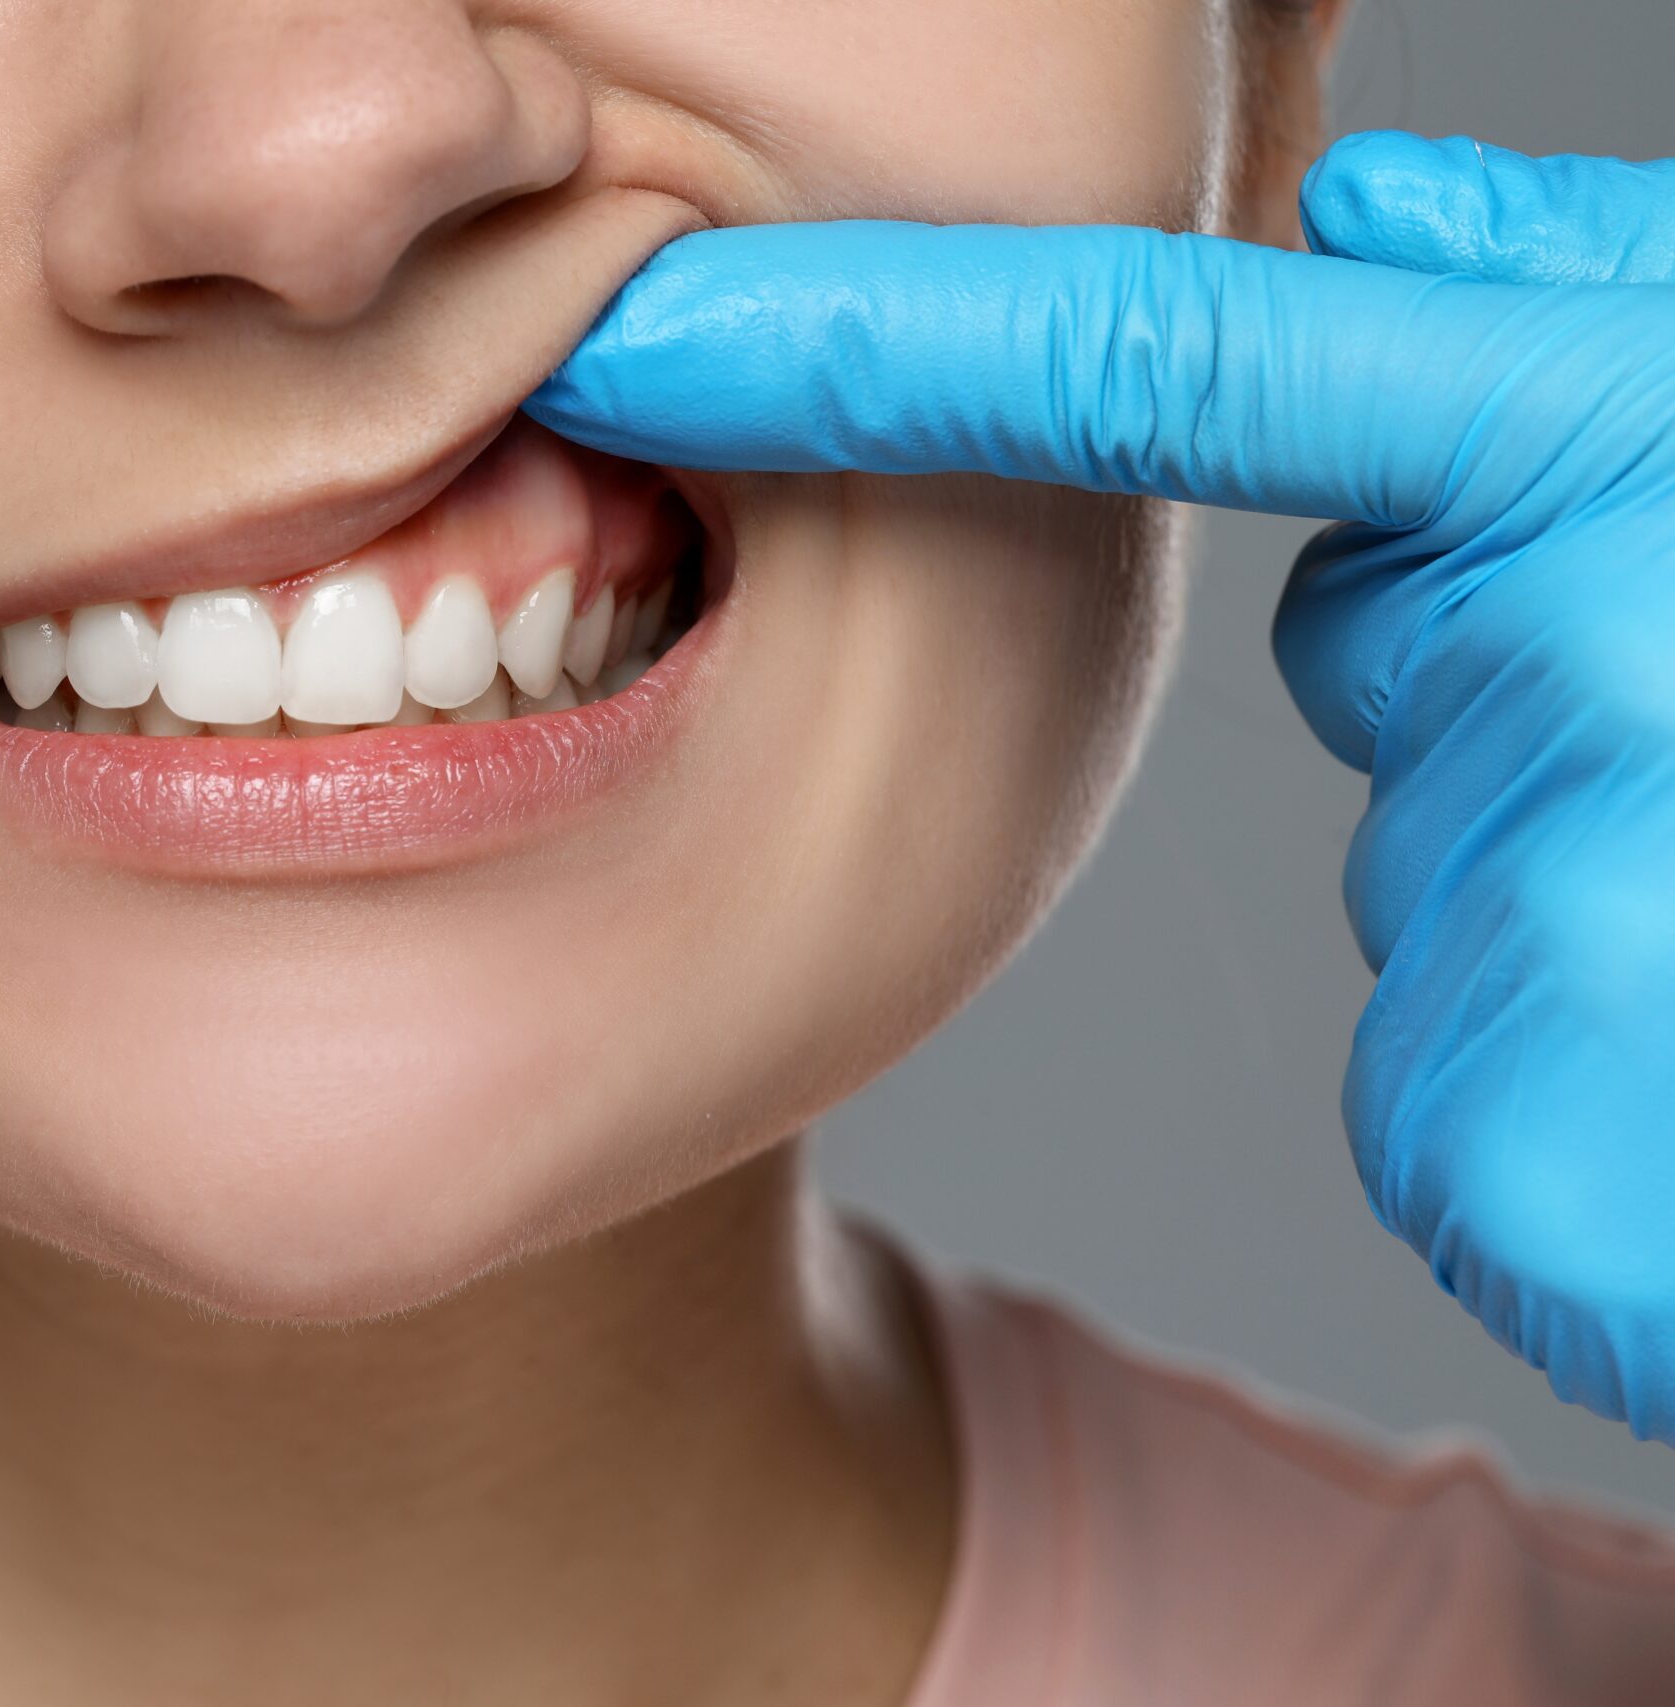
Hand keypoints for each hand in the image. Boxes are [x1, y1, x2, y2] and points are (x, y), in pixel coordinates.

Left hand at [526, 132, 1674, 1438]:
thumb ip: (1597, 316)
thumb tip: (1377, 186)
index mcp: (1623, 434)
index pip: (1180, 363)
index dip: (886, 350)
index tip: (650, 336)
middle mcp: (1583, 640)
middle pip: (1366, 630)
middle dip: (1506, 669)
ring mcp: (1555, 897)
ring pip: (1431, 851)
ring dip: (1571, 875)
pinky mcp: (1526, 1130)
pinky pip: (1449, 1062)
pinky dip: (1562, 1075)